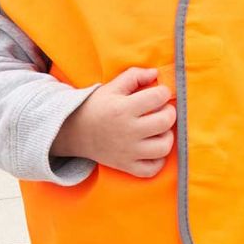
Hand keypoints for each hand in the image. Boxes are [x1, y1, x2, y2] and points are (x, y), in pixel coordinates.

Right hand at [53, 67, 176, 177]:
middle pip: (165, 121)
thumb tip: (156, 73)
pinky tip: (152, 148)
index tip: (159, 93)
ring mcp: (128, 151)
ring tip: (159, 130)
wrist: (74, 132)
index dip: (163, 92)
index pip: (158, 97)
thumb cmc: (96, 107)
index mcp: (123, 108)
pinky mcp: (127, 166)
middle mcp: (127, 131)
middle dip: (169, 112)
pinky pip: (152, 169)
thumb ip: (134, 76)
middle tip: (162, 110)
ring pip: (163, 147)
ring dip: (167, 136)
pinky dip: (158, 160)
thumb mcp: (111, 87)